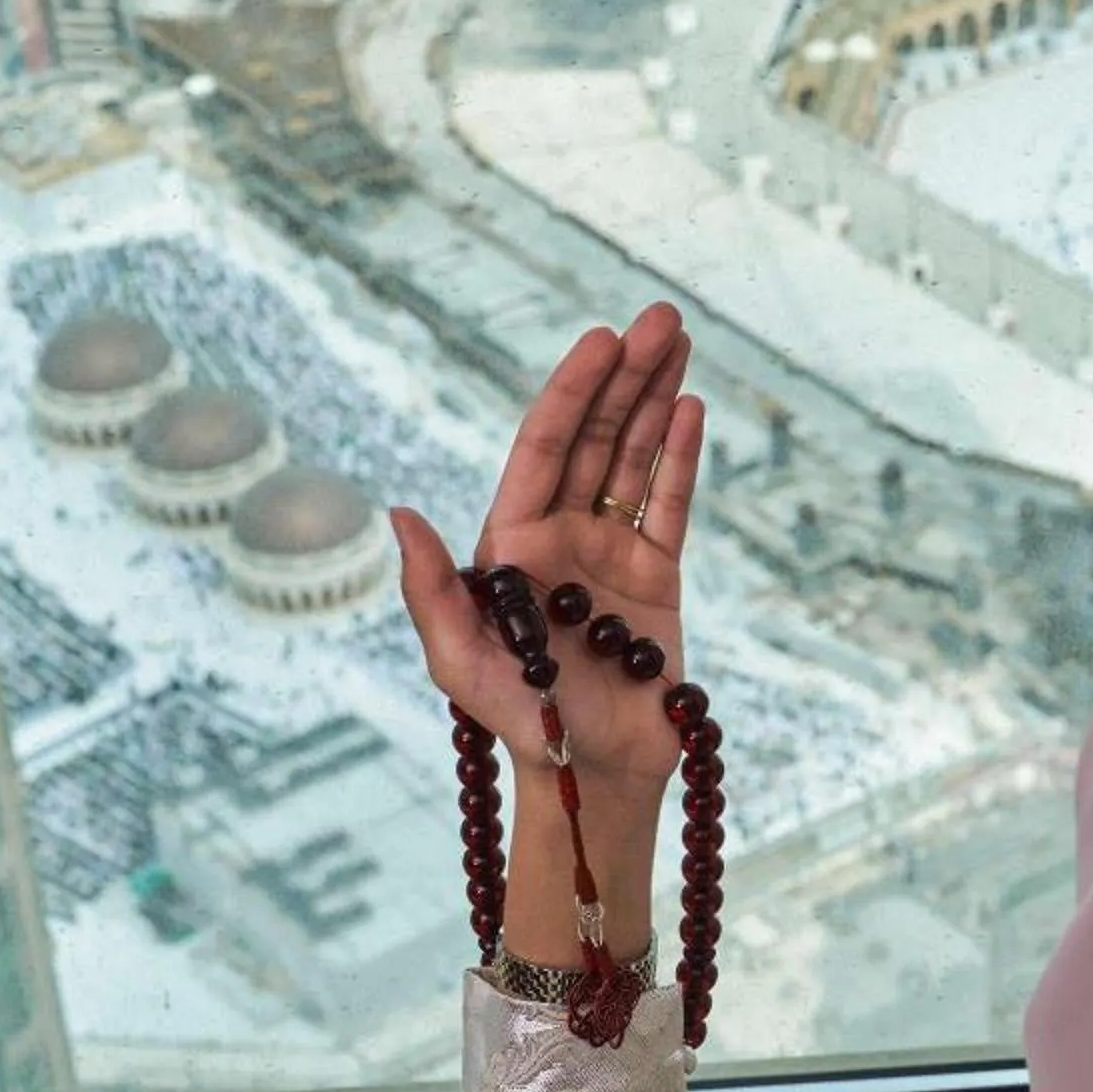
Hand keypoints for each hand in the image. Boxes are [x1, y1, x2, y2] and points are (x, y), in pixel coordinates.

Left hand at [390, 303, 704, 789]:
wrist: (591, 773)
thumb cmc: (517, 724)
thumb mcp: (458, 662)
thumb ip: (432, 590)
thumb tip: (401, 514)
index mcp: (511, 542)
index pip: (545, 447)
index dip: (573, 391)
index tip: (603, 340)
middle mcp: (560, 535)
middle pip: (596, 436)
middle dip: (627, 375)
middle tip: (662, 318)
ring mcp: (610, 552)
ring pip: (636, 457)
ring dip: (658, 397)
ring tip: (681, 341)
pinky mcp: (657, 576)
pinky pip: (669, 505)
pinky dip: (681, 456)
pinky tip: (691, 409)